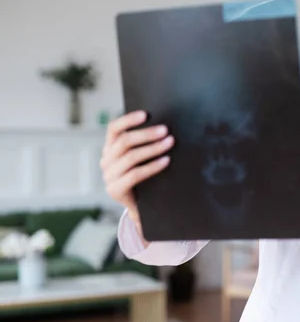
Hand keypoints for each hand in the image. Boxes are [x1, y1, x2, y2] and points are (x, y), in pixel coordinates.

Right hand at [100, 110, 174, 238]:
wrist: (141, 207)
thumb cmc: (145, 178)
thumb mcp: (141, 158)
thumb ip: (143, 144)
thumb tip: (163, 128)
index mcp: (109, 148)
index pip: (113, 128)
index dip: (128, 120)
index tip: (146, 114)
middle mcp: (106, 160)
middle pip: (124, 142)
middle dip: (147, 134)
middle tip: (166, 131)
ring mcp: (108, 176)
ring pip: (131, 157)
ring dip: (153, 148)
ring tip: (170, 143)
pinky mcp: (115, 190)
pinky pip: (135, 174)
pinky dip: (153, 166)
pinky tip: (166, 161)